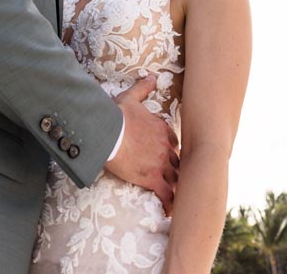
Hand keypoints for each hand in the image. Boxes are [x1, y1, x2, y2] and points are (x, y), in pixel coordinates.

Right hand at [105, 74, 180, 214]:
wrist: (107, 131)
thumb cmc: (116, 115)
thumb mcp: (131, 97)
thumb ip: (143, 87)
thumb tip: (152, 75)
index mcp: (162, 128)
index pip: (174, 142)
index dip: (172, 150)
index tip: (169, 156)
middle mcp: (165, 146)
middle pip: (177, 161)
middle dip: (178, 169)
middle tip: (178, 179)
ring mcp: (160, 163)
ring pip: (175, 177)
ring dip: (177, 186)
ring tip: (180, 196)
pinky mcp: (151, 177)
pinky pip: (166, 193)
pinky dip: (170, 202)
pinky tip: (172, 211)